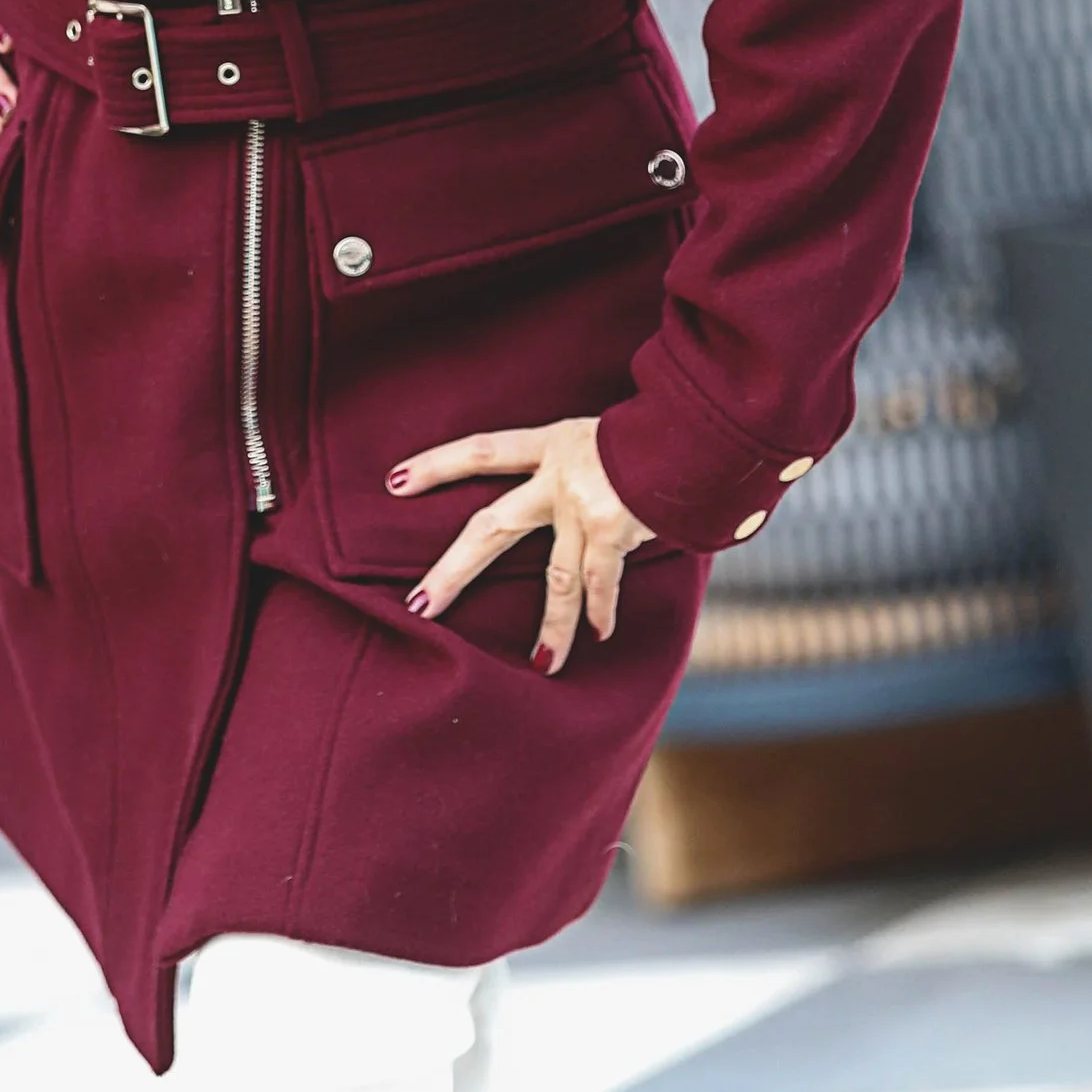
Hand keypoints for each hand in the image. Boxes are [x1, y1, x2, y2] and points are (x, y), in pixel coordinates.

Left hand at [390, 416, 652, 673]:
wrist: (698, 429)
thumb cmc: (663, 431)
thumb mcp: (609, 434)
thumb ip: (587, 463)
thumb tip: (581, 493)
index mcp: (553, 444)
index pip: (480, 450)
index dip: (436, 464)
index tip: (394, 482)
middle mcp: (559, 475)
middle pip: (490, 527)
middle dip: (453, 571)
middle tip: (418, 606)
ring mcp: (584, 506)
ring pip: (556, 578)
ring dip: (553, 626)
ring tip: (542, 663)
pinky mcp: (613, 532)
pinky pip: (600, 585)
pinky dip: (601, 612)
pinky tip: (599, 635)